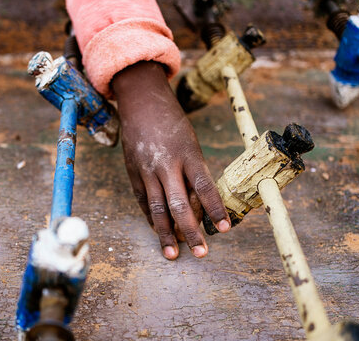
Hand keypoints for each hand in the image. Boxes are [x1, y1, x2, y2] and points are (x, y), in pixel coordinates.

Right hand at [112, 61, 230, 259]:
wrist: (141, 104)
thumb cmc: (173, 124)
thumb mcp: (190, 142)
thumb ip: (193, 172)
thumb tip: (200, 205)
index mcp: (187, 154)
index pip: (204, 186)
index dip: (215, 209)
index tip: (225, 229)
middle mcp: (166, 165)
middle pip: (179, 204)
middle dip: (190, 231)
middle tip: (201, 252)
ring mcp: (146, 170)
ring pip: (157, 208)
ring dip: (166, 234)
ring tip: (173, 254)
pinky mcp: (133, 173)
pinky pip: (143, 201)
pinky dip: (151, 218)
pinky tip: (158, 231)